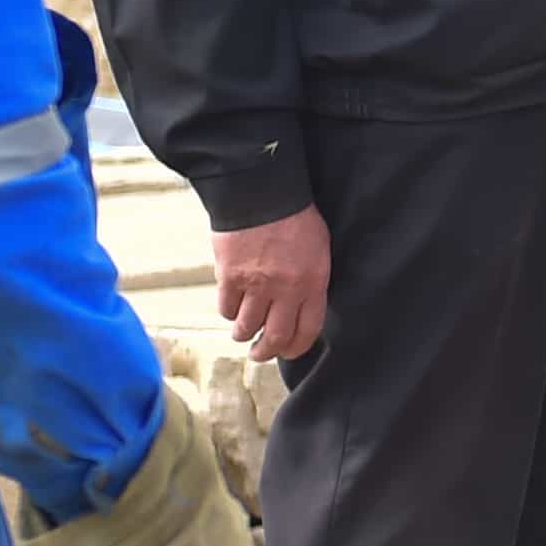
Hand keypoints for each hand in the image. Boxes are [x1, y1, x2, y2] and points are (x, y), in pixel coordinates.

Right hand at [212, 206, 330, 360]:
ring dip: (244, 334)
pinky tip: (231, 307)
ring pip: (247, 327)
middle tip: (260, 354)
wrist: (261, 190)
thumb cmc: (294, 215)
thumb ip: (311, 279)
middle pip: (276, 336)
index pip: (308, 329)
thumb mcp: (318, 248)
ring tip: (242, 334)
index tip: (290, 351)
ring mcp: (256, 284)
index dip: (297, 347)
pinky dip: (229, 311)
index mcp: (313, 281)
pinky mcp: (229, 276)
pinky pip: (226, 307)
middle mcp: (286, 289)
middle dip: (267, 351)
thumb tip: (300, 305)